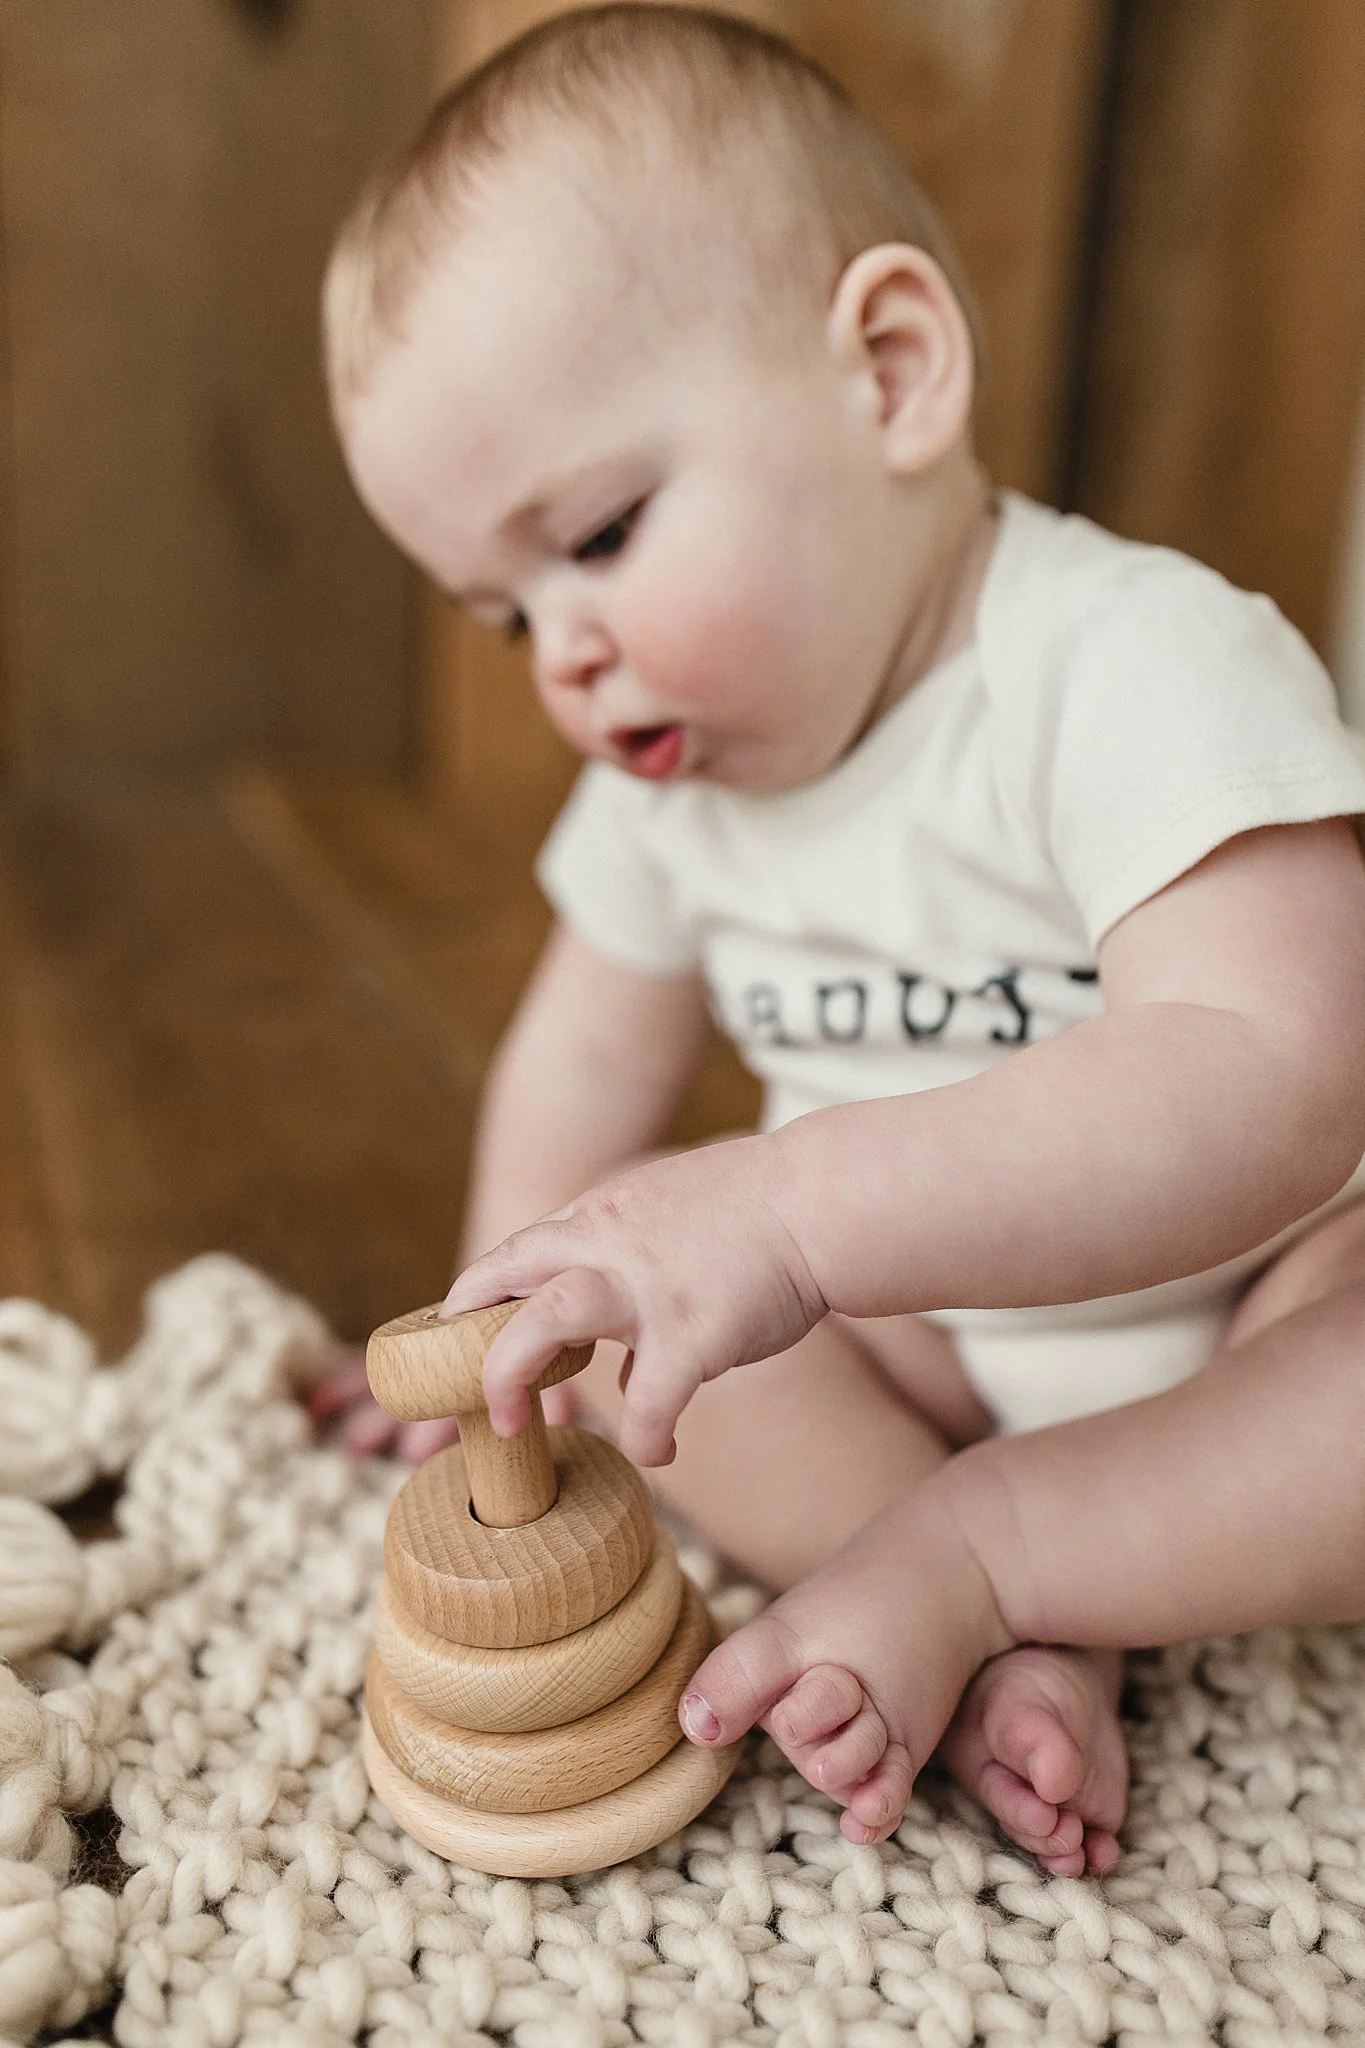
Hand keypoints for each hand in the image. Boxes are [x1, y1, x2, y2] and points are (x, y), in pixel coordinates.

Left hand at [442, 1135, 825, 1464]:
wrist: (824, 1198)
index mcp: (599, 1216)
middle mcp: (609, 1242)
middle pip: (503, 1278)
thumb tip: (623, 1368)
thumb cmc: (758, 1216)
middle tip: (468, 1398)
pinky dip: (644, 1436)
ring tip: (516, 1428)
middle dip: (468, 1340)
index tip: (459, 1349)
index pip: (512, 1257)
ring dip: (515, 1375)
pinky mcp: (696, 1329)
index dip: (474, 1306)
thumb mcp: (670, 1222)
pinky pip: (648, 1400)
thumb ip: (630, 1278)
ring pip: (549, 1320)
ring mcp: (649, 1285)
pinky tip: (658, 1452)